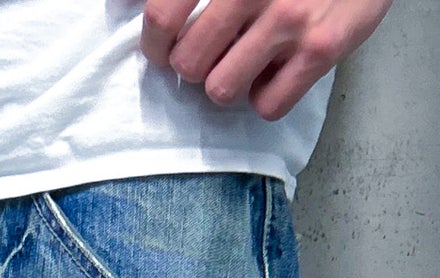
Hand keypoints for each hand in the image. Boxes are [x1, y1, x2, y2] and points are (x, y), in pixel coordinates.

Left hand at [142, 0, 393, 121]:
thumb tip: (117, 1)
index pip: (161, 17)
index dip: (154, 42)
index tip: (162, 45)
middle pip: (187, 64)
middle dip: (193, 65)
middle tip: (211, 51)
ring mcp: (289, 20)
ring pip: (221, 89)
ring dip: (227, 82)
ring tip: (245, 58)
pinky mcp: (321, 49)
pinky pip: (268, 105)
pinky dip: (266, 97)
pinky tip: (275, 70)